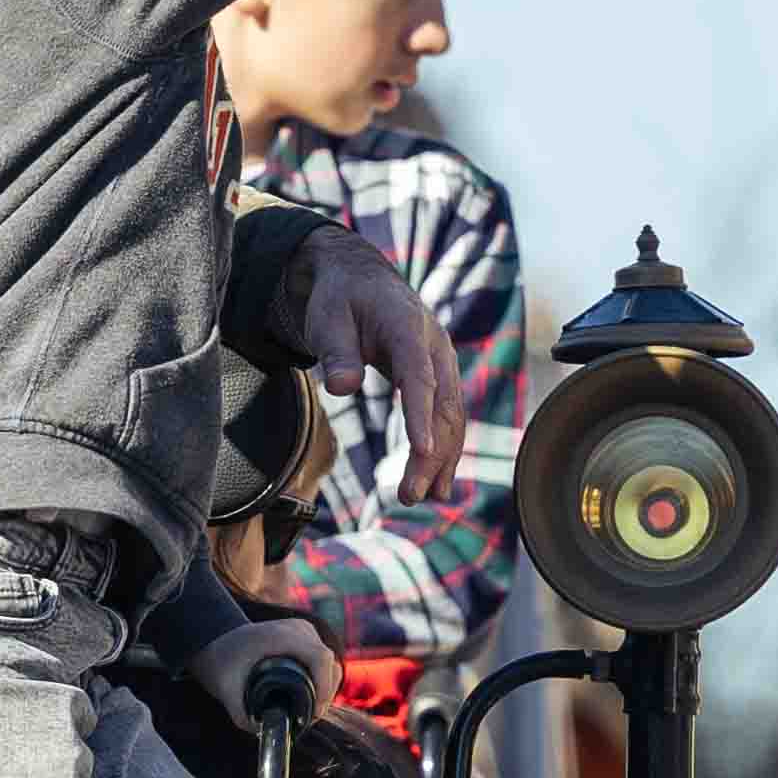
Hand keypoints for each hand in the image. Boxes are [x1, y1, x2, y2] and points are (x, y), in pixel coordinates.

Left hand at [189, 607, 331, 726]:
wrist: (218, 643)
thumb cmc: (221, 663)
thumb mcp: (225, 688)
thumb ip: (239, 713)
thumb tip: (261, 730)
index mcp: (279, 636)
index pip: (319, 657)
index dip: (324, 686)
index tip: (314, 713)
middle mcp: (296, 629)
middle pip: (329, 661)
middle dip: (325, 694)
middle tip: (309, 720)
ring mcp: (303, 631)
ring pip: (330, 662)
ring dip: (326, 688)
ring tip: (309, 714)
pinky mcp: (306, 637)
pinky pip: (324, 660)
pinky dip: (323, 680)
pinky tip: (311, 699)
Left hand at [298, 227, 465, 497]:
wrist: (359, 278)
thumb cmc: (339, 298)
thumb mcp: (327, 317)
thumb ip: (336, 351)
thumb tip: (342, 387)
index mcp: (408, 326)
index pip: (419, 377)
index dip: (421, 415)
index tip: (421, 451)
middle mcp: (435, 346)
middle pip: (442, 405)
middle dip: (431, 454)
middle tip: (409, 496)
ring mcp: (440, 362)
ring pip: (451, 416)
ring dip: (442, 458)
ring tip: (426, 498)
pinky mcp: (437, 377)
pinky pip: (446, 416)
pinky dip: (444, 448)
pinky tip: (436, 481)